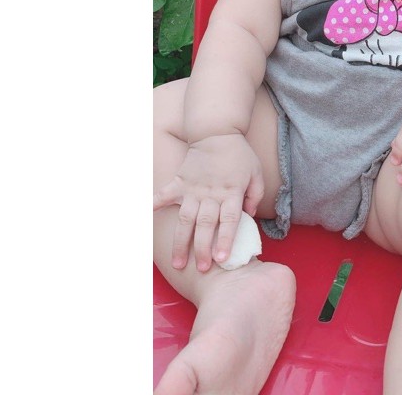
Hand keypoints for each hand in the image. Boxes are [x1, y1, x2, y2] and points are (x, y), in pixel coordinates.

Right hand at [153, 134, 263, 271]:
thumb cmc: (239, 154)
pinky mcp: (180, 181)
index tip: (222, 260)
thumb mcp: (256, 173)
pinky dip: (154, 206)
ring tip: (178, 263)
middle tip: (202, 269)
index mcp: (231, 192)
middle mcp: (212, 193)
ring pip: (186, 219)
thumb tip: (249, 216)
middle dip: (203, 249)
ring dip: (181, 242)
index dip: (225, 240)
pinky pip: (165, 195)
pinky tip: (145, 219)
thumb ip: (255, 195)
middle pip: (206, 225)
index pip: (229, 220)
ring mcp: (193, 188)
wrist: (218, 131)